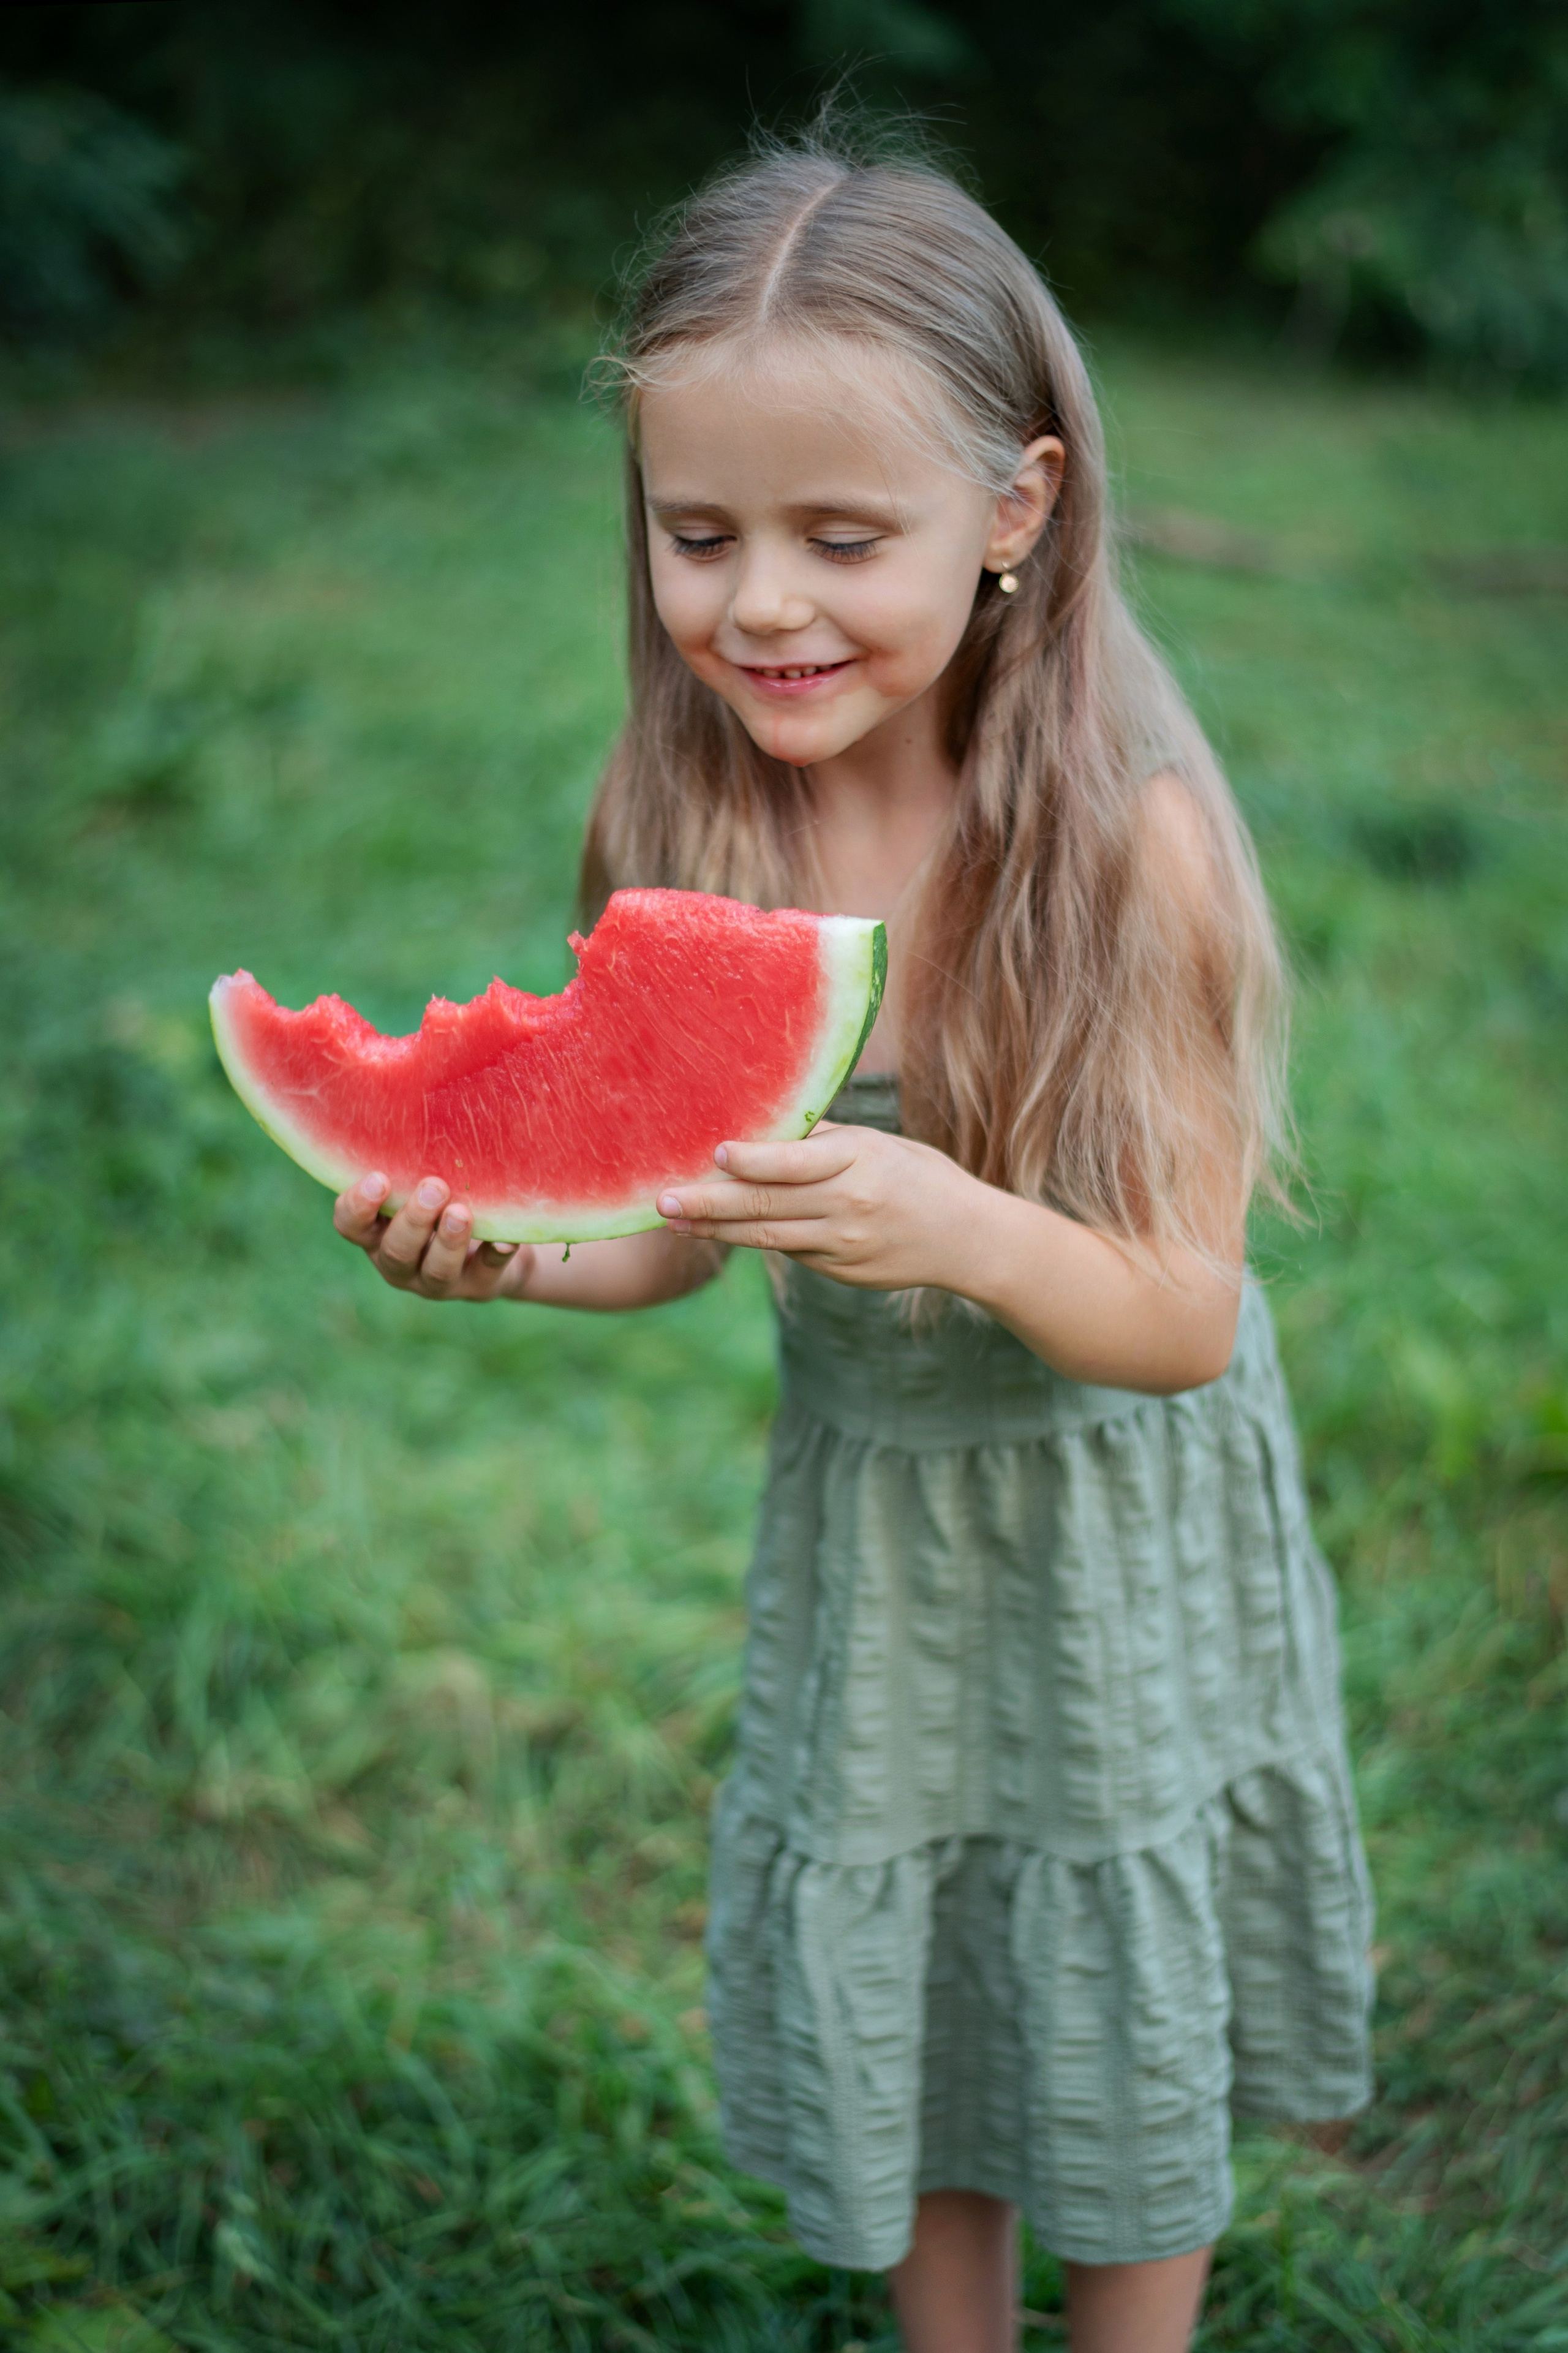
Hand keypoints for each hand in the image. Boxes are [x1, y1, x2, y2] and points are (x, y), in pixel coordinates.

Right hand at [333, 1173, 536, 1301]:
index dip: (358, 1207)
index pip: (350, 1226)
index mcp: (376, 1234)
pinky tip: (504, 1240)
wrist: (490, 1251)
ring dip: (448, 1241)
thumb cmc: (442, 1203)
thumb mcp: (420, 1186)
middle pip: (395, 1251)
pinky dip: (494, 1256)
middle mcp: (399, 1263)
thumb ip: (411, 1164)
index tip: (379, 1178)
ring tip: (462, 1212)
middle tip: (434, 1187)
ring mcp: (436, 1282)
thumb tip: (420, 1100)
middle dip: (414, 1220)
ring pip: (436, 1271)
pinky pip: (485, 1275)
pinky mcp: (477, 1288)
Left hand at [656, 1122, 977, 1290]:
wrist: (965, 1239)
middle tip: (663, 1200)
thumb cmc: (915, 1175)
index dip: (753, 1161)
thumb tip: (761, 1125)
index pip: (796, 1163)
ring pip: (767, 1237)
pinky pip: (790, 1252)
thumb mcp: (878, 1145)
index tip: (715, 1153)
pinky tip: (719, 1231)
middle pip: (767, 1206)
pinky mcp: (840, 1272)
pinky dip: (754, 1240)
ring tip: (674, 1220)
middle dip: (709, 1204)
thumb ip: (822, 1140)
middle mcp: (848, 1206)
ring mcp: (843, 1245)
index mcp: (860, 1162)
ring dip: (716, 1230)